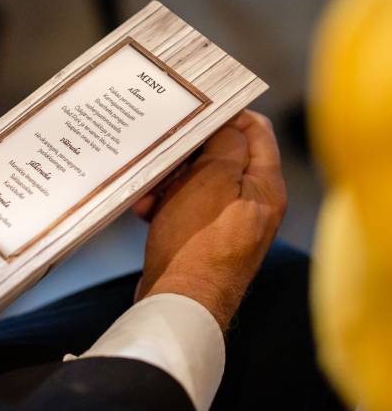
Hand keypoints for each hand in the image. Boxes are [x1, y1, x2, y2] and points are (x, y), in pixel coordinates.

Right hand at [134, 110, 286, 330]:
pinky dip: (166, 203)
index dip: (227, 114)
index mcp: (265, 187)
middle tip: (163, 152)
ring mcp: (228, 222)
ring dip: (170, 179)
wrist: (178, 304)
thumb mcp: (210, 182)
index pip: (257, 130)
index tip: (195, 107)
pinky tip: (144, 208)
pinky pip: (187, 207)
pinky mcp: (204, 238)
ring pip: (198, 182)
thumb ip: (225, 145)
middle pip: (223, 156)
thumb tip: (228, 123)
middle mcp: (253, 203)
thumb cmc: (195, 243)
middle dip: (187, 153)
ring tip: (148, 188)